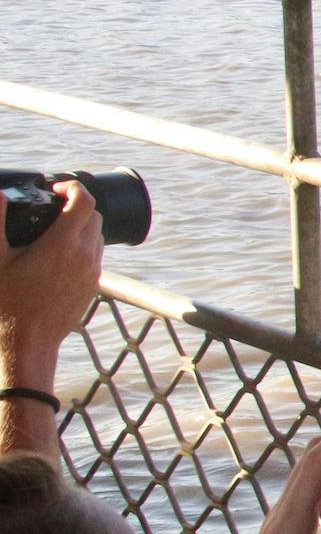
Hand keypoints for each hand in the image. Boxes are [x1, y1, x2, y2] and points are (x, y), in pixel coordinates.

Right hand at [0, 178, 103, 380]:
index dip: (72, 186)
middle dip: (76, 205)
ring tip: (52, 230)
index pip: (84, 200)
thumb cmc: (5, 306)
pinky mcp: (91, 288)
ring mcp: (91, 274)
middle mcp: (84, 256)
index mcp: (62, 245)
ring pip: (98, 237)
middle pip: (94, 216)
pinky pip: (95, 257)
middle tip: (51, 207)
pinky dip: (82, 247)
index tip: (54, 188)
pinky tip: (56, 255)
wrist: (25, 347)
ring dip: (81, 226)